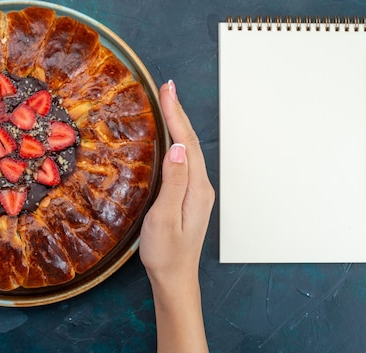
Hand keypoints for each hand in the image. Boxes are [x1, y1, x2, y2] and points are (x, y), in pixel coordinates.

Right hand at [139, 80, 214, 352]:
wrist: (175, 278)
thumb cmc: (166, 253)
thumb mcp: (164, 218)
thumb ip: (173, 182)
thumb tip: (176, 148)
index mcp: (196, 188)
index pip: (185, 143)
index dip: (175, 114)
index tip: (167, 90)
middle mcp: (201, 186)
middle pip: (189, 142)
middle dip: (178, 112)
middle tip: (166, 88)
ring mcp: (197, 190)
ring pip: (188, 149)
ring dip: (178, 124)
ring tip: (167, 103)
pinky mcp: (190, 195)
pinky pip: (184, 160)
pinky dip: (177, 141)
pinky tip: (169, 137)